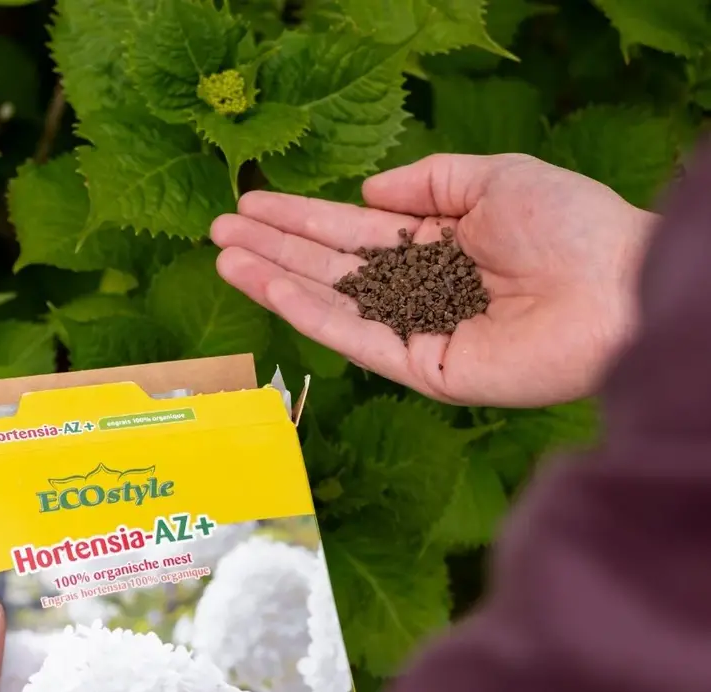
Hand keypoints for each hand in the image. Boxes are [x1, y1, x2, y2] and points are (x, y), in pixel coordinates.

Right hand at [211, 153, 659, 406]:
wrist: (619, 290)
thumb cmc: (571, 227)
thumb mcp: (496, 178)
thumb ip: (429, 181)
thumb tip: (367, 191)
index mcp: (437, 244)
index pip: (353, 230)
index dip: (301, 218)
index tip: (251, 204)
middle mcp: (420, 289)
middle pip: (331, 266)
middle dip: (274, 246)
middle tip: (218, 231)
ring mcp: (418, 331)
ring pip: (333, 302)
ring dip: (275, 279)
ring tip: (224, 257)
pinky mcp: (424, 369)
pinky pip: (358, 338)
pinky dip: (312, 314)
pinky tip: (271, 288)